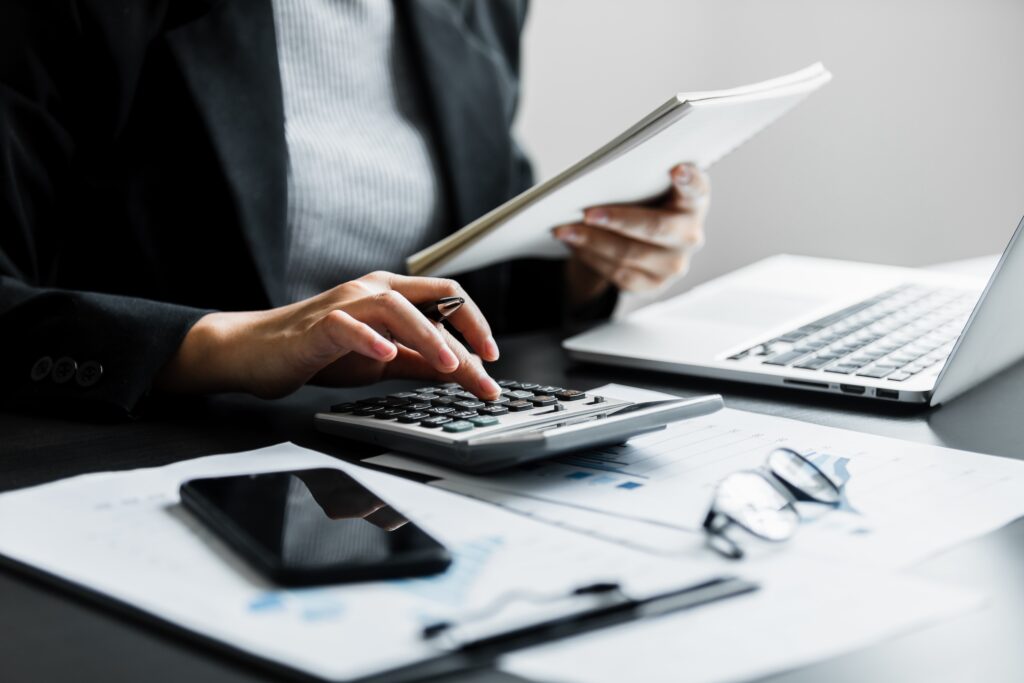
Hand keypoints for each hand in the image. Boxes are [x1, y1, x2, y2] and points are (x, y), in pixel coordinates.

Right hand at [156, 271, 501, 399]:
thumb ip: (419, 360)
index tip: (493, 356)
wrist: (256, 353)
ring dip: (427, 336)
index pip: (446, 296)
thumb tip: (463, 370)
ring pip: (396, 307)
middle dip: (466, 328)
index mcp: (391, 294)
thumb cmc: (320, 351)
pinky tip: (386, 355)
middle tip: (486, 365)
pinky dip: (370, 339)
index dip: (475, 322)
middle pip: (431, 296)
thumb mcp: (382, 358)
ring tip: (450, 365)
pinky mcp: (318, 326)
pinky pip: (348, 326)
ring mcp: (345, 304)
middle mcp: (372, 291)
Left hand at [554, 163, 709, 302]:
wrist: (638, 244)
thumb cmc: (641, 205)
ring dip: (592, 241)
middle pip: (656, 227)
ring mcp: (674, 265)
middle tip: (587, 213)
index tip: (677, 170)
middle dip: (618, 219)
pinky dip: (592, 258)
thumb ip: (637, 182)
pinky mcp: (654, 285)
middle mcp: (690, 235)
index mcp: (693, 202)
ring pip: (630, 254)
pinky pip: (619, 274)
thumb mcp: (645, 190)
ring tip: (565, 230)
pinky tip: (574, 246)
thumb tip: (594, 183)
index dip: (690, 180)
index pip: (697, 189)